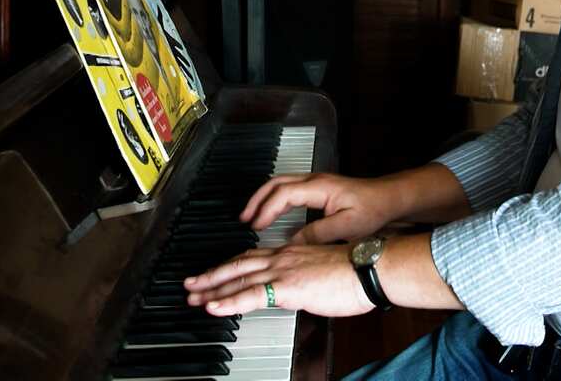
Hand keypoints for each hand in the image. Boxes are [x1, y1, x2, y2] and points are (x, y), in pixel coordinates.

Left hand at [183, 244, 374, 316]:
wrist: (369, 268)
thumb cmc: (355, 272)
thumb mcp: (323, 270)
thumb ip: (305, 277)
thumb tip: (299, 290)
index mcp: (291, 253)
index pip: (252, 258)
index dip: (230, 266)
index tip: (215, 273)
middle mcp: (282, 258)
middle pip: (237, 265)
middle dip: (211, 276)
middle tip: (191, 284)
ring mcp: (283, 271)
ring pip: (238, 279)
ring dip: (212, 289)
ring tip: (193, 298)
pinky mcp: (287, 287)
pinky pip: (251, 294)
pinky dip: (229, 301)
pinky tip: (214, 307)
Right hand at [240, 173, 398, 243]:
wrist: (389, 199)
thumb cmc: (373, 209)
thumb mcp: (347, 226)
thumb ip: (318, 234)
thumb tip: (292, 244)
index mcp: (319, 187)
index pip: (283, 194)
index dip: (266, 209)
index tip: (255, 225)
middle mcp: (314, 180)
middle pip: (275, 183)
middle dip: (256, 200)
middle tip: (243, 219)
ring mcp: (315, 182)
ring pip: (280, 184)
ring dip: (263, 198)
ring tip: (251, 217)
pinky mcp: (318, 188)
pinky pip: (288, 189)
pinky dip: (274, 200)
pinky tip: (271, 214)